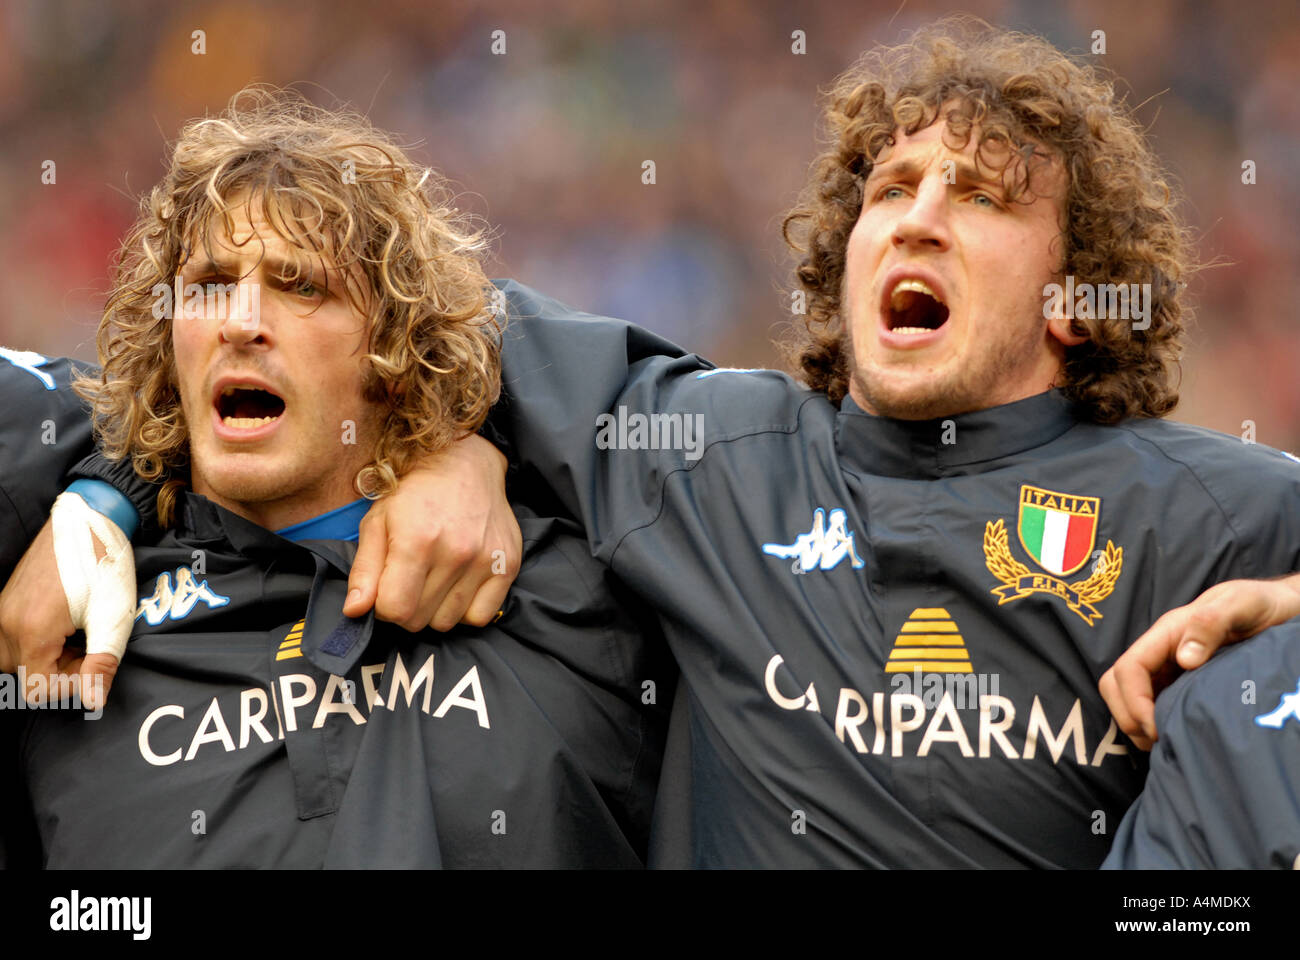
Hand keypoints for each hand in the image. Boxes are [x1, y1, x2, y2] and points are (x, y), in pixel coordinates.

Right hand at [0, 516, 122, 709]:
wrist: (88, 521)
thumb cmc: (103, 565)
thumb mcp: (112, 618)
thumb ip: (101, 663)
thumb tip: (93, 700)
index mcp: (30, 631)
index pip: (37, 688)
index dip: (72, 686)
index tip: (95, 666)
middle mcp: (5, 623)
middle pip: (23, 676)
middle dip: (59, 673)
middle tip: (89, 649)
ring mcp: (1, 612)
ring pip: (16, 659)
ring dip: (47, 659)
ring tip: (78, 637)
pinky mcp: (5, 603)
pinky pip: (12, 639)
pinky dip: (39, 643)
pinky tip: (66, 626)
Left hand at [343, 433, 521, 630]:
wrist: (465, 464)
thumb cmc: (415, 492)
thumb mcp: (377, 522)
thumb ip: (364, 570)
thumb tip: (354, 611)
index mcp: (417, 540)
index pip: (394, 610)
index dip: (382, 606)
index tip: (386, 588)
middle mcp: (455, 552)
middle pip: (419, 620)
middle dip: (407, 606)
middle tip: (410, 579)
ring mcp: (485, 560)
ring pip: (447, 622)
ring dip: (434, 608)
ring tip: (434, 578)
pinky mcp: (507, 565)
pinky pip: (479, 617)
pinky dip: (464, 610)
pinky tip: (458, 585)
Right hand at [1100, 573, 1299, 749]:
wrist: (1280, 608)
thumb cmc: (1260, 604)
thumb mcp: (1239, 605)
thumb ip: (1210, 623)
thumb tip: (1184, 659)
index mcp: (1167, 633)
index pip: (1129, 668)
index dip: (1134, 702)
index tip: (1157, 729)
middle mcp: (1161, 652)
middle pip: (1116, 684)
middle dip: (1127, 715)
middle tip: (1157, 741)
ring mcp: (1168, 668)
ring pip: (1127, 696)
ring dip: (1135, 723)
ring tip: (1164, 743)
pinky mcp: (1179, 682)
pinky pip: (1152, 703)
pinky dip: (1152, 723)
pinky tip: (1175, 736)